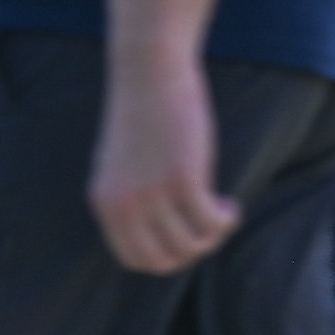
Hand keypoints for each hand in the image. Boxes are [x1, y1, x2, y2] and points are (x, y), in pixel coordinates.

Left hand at [88, 49, 239, 273]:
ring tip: (222, 212)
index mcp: (104, 203)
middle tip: (208, 228)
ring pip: (191, 245)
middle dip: (192, 252)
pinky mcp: (182, 178)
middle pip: (163, 261)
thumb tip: (161, 235)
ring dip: (214, 235)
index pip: (133, 259)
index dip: (165, 258)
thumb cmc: (141, 115)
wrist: (148, 73)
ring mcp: (151, 194)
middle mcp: (123, 205)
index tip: (184, 237)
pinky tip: (230, 203)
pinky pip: (210, 222)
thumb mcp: (123, 164)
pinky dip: (226, 219)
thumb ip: (132, 199)